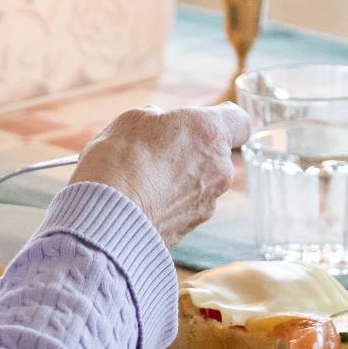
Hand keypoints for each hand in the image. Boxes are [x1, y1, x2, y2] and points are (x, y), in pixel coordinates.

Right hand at [71, 104, 250, 245]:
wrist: (107, 216)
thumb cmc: (121, 160)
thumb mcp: (133, 120)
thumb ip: (157, 119)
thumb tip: (158, 124)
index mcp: (210, 133)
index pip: (240, 122)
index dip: (223, 120)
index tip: (202, 123)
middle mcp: (218, 170)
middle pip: (214, 156)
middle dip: (189, 153)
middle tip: (155, 152)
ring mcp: (206, 204)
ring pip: (198, 185)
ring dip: (177, 181)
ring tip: (140, 180)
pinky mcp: (189, 229)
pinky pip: (182, 209)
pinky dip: (166, 204)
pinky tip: (139, 201)